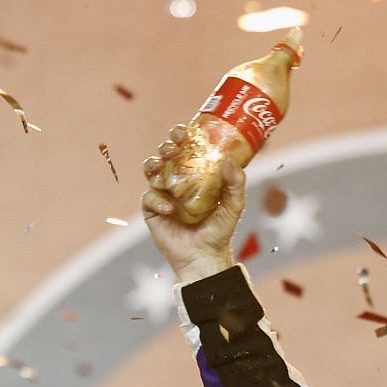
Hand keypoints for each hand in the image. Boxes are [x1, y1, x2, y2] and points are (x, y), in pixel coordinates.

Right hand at [142, 125, 245, 284]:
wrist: (204, 257)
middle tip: (174, 145)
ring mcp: (163, 194)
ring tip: (162, 165)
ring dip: (154, 163)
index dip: (183, 136)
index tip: (185, 129)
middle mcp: (177, 181)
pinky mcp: (152, 210)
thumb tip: (230, 158)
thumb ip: (236, 183)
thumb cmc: (220, 231)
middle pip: (166, 155)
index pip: (186, 149)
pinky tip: (170, 209)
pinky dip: (158, 200)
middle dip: (167, 145)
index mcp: (195, 175)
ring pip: (151, 170)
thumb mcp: (234, 205)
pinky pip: (150, 198)